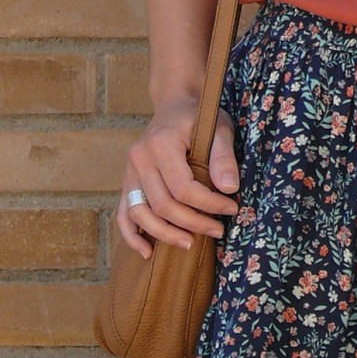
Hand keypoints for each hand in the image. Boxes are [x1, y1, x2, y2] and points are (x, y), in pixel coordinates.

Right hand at [116, 98, 240, 260]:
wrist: (174, 104)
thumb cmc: (199, 116)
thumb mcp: (219, 128)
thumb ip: (223, 157)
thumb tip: (229, 189)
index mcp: (161, 144)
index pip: (184, 188)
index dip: (209, 204)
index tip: (232, 208)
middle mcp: (139, 159)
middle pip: (162, 205)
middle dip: (193, 223)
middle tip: (219, 230)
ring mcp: (129, 172)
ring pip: (141, 214)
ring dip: (166, 234)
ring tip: (192, 244)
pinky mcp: (127, 182)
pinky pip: (124, 214)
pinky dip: (132, 236)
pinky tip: (148, 252)